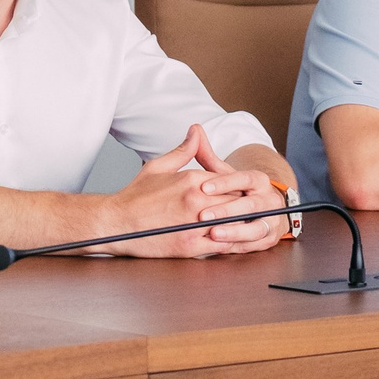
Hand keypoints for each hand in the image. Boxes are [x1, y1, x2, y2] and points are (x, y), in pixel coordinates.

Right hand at [107, 126, 289, 257]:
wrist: (116, 221)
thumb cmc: (135, 195)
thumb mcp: (159, 166)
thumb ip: (184, 150)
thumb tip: (197, 132)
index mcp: (193, 179)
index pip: (230, 181)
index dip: (242, 187)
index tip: (249, 190)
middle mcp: (197, 200)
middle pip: (236, 202)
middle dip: (247, 205)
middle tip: (262, 208)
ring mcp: (195, 224)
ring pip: (234, 224)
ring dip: (244, 225)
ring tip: (255, 226)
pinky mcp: (190, 245)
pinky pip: (221, 246)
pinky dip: (232, 244)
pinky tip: (237, 243)